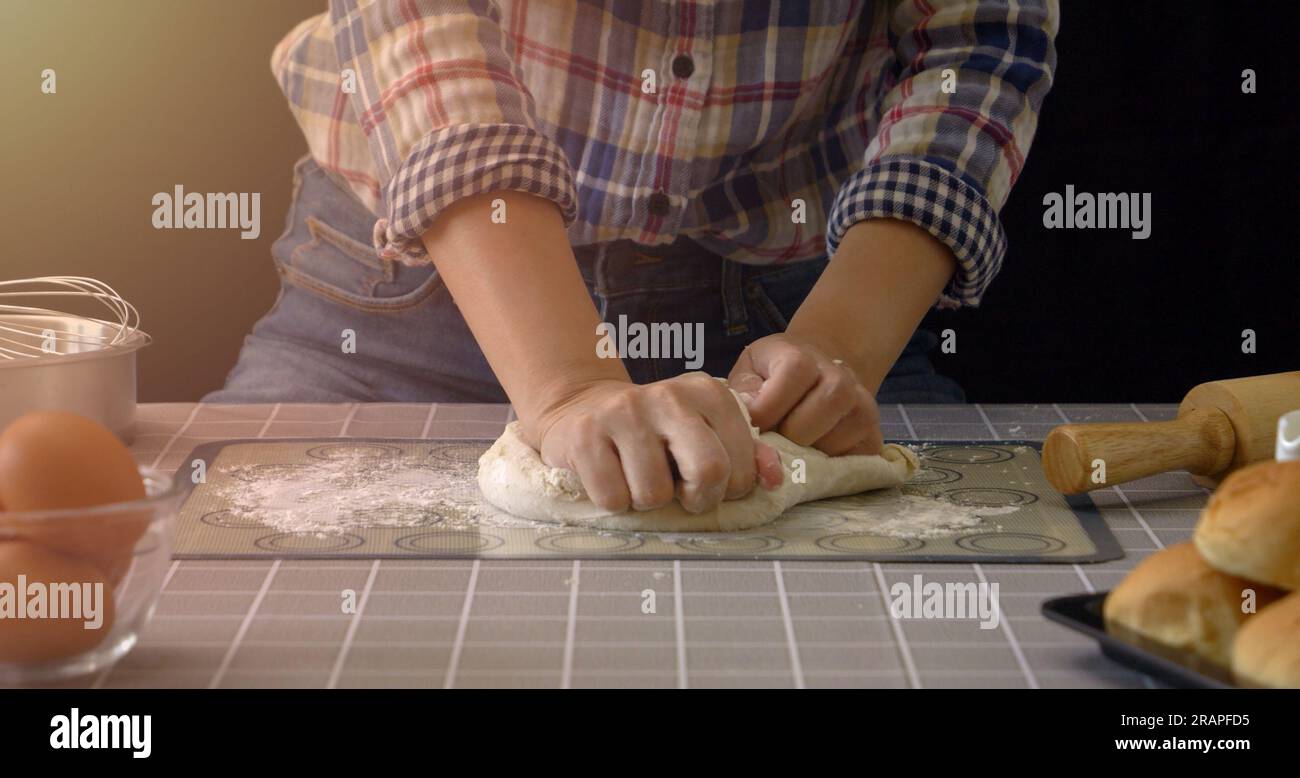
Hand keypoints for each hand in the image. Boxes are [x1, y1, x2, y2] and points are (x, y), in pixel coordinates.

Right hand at [528, 374, 783, 513]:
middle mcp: (668, 396)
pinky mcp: (584, 435)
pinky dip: (613, 501)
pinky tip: (611, 476)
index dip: (729, 490)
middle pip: (708, 471)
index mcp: (708, 392)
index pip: (739, 463)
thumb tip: (775, 479)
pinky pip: (613, 499)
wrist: (582, 409)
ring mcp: (623, 413)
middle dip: (697, 500)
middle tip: (681, 495)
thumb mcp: (705, 431)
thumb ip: (747, 453)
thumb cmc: (655, 432)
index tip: (709, 485)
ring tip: (638, 478)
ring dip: (647, 502)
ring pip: (654, 495)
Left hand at [728, 333, 882, 455]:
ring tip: (793, 448)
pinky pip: (851, 461)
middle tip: (774, 439)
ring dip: (806, 455)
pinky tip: (813, 456)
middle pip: (815, 415)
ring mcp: (863, 407)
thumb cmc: (772, 377)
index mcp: (803, 356)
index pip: (795, 374)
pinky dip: (826, 467)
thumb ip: (742, 395)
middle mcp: (841, 377)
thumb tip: (747, 430)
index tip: (754, 422)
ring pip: (833, 443)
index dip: (768, 407)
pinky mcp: (873, 437)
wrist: (816, 374)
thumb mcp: (748, 372)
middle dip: (786, 436)